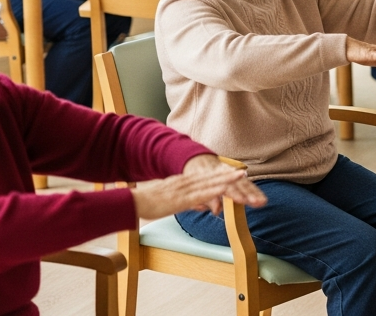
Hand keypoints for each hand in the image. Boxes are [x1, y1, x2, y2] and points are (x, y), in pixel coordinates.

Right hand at [130, 157, 265, 219]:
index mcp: (182, 183)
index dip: (220, 175)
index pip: (204, 177)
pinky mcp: (181, 199)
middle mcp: (185, 183)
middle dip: (228, 176)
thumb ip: (185, 201)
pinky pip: (201, 194)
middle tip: (243, 172)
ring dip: (226, 180)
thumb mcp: (170, 202)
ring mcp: (184, 190)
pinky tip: (224, 189)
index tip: (232, 172)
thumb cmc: (147, 204)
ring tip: (240, 176)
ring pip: (209, 184)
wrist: (132, 202)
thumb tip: (199, 204)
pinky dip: (214, 191)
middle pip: (210, 178)